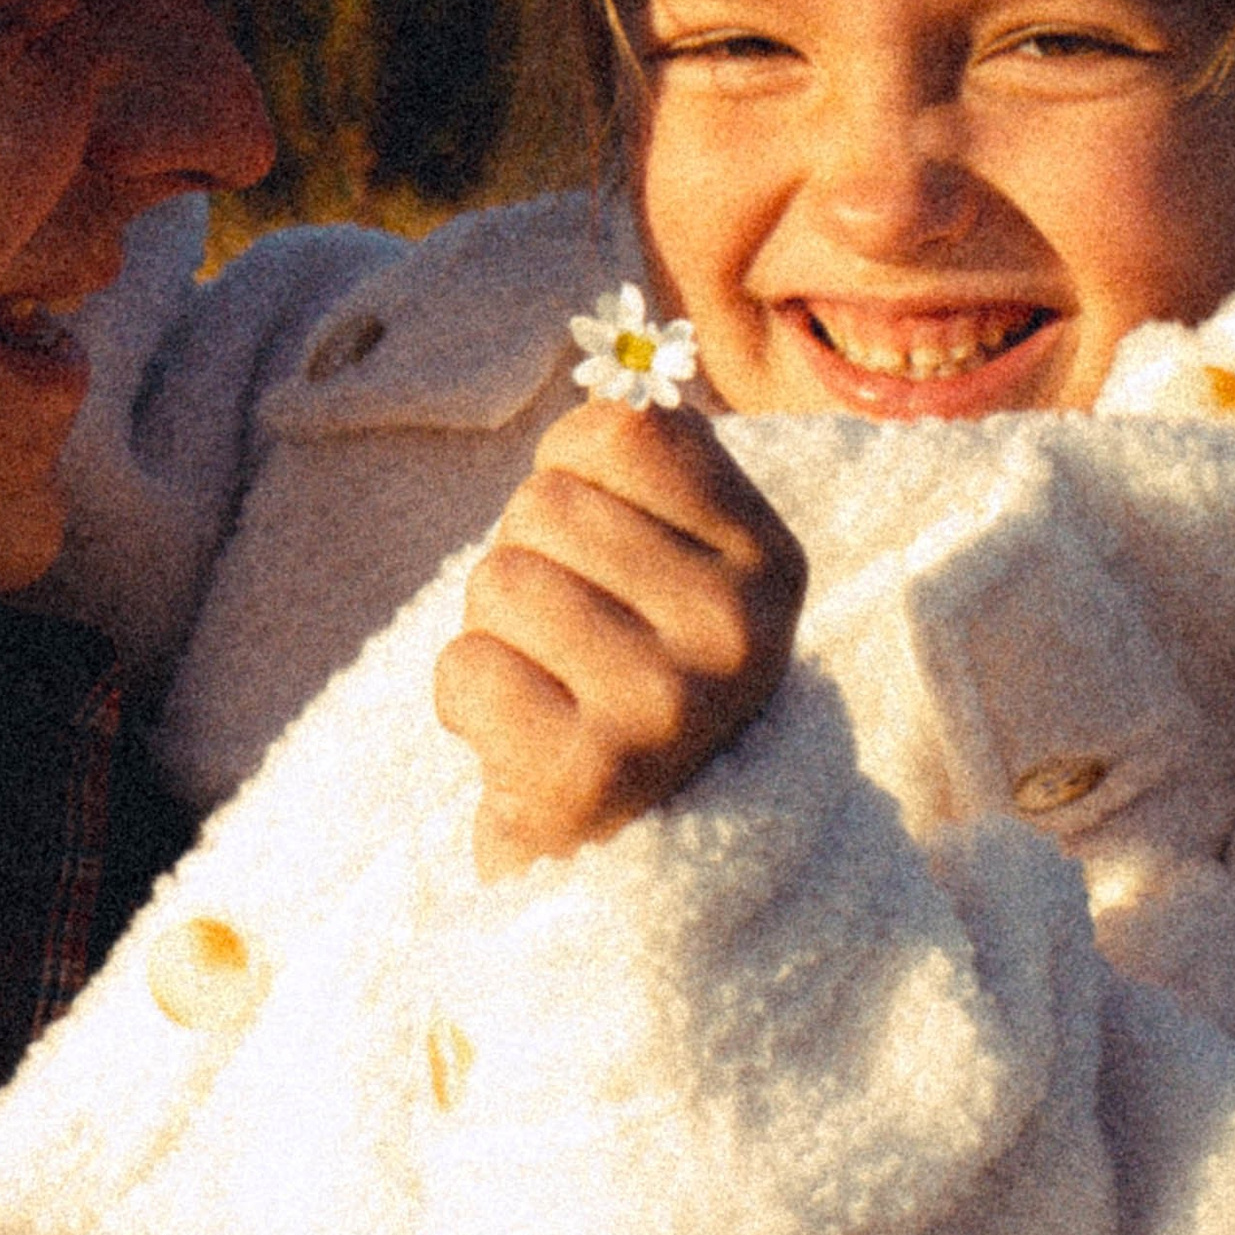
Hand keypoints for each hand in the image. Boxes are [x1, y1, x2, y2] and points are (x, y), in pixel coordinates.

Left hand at [433, 396, 805, 884]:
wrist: (638, 873)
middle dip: (527, 565)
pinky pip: (464, 669)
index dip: (571, 479)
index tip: (603, 555)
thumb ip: (651, 462)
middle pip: (543, 505)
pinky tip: (524, 747)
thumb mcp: (679, 568)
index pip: (620, 431)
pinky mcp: (587, 777)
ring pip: (497, 580)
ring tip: (550, 695)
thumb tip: (619, 361)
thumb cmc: (632, 680)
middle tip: (571, 648)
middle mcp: (738, 632)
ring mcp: (667, 708)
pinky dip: (467, 706)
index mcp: (770, 560)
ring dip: (493, 636)